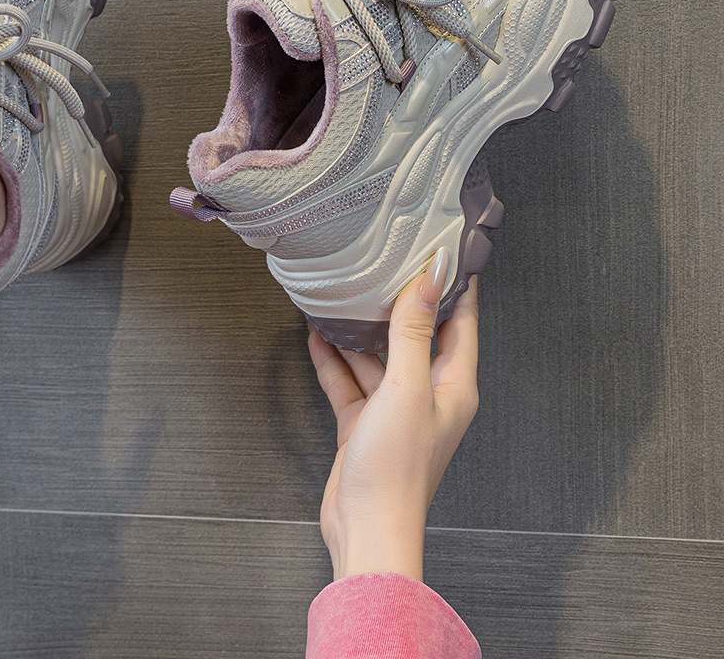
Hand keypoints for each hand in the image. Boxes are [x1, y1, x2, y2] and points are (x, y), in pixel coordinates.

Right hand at [307, 248, 479, 581]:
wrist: (366, 528)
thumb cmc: (396, 470)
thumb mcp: (405, 388)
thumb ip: (413, 331)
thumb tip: (428, 279)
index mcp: (453, 386)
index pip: (461, 322)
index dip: (454, 285)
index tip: (444, 249)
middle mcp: (427, 395)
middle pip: (417, 336)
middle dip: (401, 303)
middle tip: (386, 264)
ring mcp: (395, 410)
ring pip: (379, 357)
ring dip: (360, 332)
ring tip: (342, 297)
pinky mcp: (365, 425)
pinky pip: (350, 382)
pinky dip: (334, 361)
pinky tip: (317, 338)